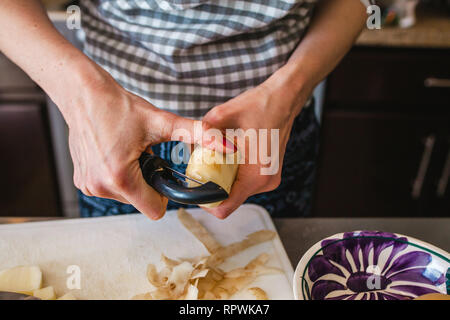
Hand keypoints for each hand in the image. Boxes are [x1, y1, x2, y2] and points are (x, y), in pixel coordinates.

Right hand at [60, 64, 197, 219]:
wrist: (84, 94)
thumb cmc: (119, 106)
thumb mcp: (162, 121)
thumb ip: (198, 134)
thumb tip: (227, 145)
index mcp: (121, 178)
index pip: (155, 210)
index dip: (164, 193)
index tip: (163, 171)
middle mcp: (101, 187)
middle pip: (142, 202)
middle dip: (149, 182)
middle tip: (145, 156)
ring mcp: (88, 186)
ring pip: (127, 197)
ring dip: (134, 179)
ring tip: (130, 153)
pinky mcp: (82, 182)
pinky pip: (111, 189)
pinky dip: (119, 176)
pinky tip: (117, 154)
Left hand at [201, 66, 312, 218]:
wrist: (283, 98)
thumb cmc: (259, 105)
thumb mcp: (222, 115)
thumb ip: (201, 133)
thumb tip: (183, 146)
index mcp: (255, 175)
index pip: (224, 208)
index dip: (204, 202)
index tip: (194, 187)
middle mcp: (265, 182)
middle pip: (228, 200)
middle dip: (212, 186)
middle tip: (203, 165)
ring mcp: (269, 180)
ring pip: (236, 191)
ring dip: (223, 179)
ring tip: (218, 157)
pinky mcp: (269, 174)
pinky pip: (244, 183)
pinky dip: (233, 174)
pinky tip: (230, 156)